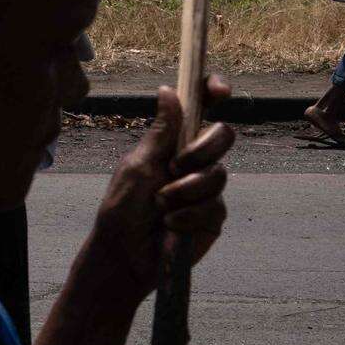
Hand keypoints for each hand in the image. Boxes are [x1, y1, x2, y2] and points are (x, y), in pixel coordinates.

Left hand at [86, 79, 234, 299]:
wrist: (126, 255)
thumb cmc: (122, 208)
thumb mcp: (138, 165)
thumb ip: (161, 133)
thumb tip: (168, 89)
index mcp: (172, 142)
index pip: (199, 109)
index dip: (213, 93)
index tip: (221, 91)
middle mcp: (194, 161)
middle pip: (222, 137)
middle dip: (200, 151)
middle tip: (175, 168)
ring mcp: (206, 189)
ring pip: (218, 175)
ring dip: (185, 192)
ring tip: (162, 207)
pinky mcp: (214, 217)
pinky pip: (215, 207)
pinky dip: (189, 216)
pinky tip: (172, 226)